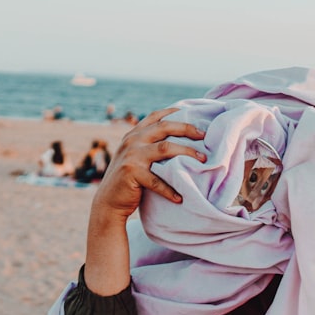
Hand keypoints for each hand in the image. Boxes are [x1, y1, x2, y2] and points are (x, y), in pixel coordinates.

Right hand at [91, 107, 205, 224]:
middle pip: (164, 127)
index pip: (155, 117)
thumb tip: (179, 143)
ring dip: (187, 153)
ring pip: (165, 148)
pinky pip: (156, 180)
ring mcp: (131, 155)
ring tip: (203, 161)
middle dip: (187, 129)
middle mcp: (132, 140)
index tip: (194, 114)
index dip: (174, 112)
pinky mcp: (131, 172)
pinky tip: (180, 197)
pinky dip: (170, 189)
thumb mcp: (136, 157)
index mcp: (134, 135)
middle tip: (204, 136)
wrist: (109, 201)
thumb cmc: (130, 181)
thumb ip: (150, 147)